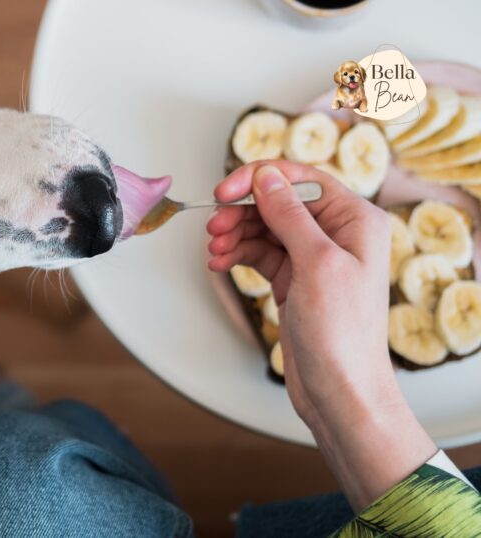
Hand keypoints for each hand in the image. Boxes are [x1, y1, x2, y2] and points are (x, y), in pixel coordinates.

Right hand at [206, 161, 436, 509]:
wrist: (340, 390)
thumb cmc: (342, 335)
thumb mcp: (316, 264)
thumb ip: (290, 216)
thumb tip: (267, 177)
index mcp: (356, 220)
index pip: (301, 180)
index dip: (259, 179)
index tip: (224, 191)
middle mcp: (337, 234)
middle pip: (278, 202)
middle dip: (242, 211)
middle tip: (214, 226)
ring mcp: (314, 258)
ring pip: (264, 228)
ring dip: (235, 234)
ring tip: (214, 250)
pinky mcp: (294, 280)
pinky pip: (260, 254)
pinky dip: (238, 255)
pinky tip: (220, 264)